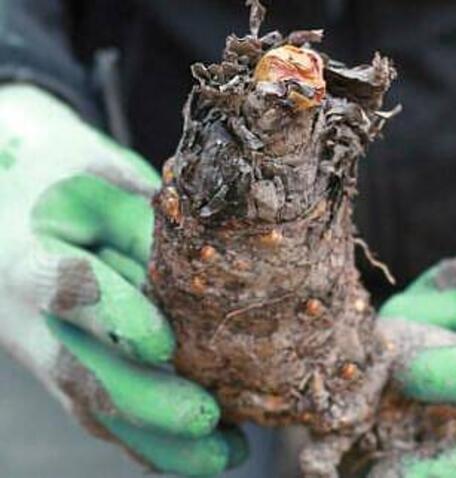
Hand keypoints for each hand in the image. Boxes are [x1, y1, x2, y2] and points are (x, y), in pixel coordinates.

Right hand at [0, 85, 246, 475]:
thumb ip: (141, 222)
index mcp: (27, 253)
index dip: (112, 316)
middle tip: (205, 419)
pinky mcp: (71, 367)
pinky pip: (105, 413)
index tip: (160, 343)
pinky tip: (204, 457)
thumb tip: (204, 267)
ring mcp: (47, 350)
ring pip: (94, 406)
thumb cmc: (58, 177)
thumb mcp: (95, 176)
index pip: (63, 288)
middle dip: (147, 400)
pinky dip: (153, 442)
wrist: (9, 203)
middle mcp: (29, 315)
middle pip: (81, 367)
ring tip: (223, 455)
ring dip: (159, 440)